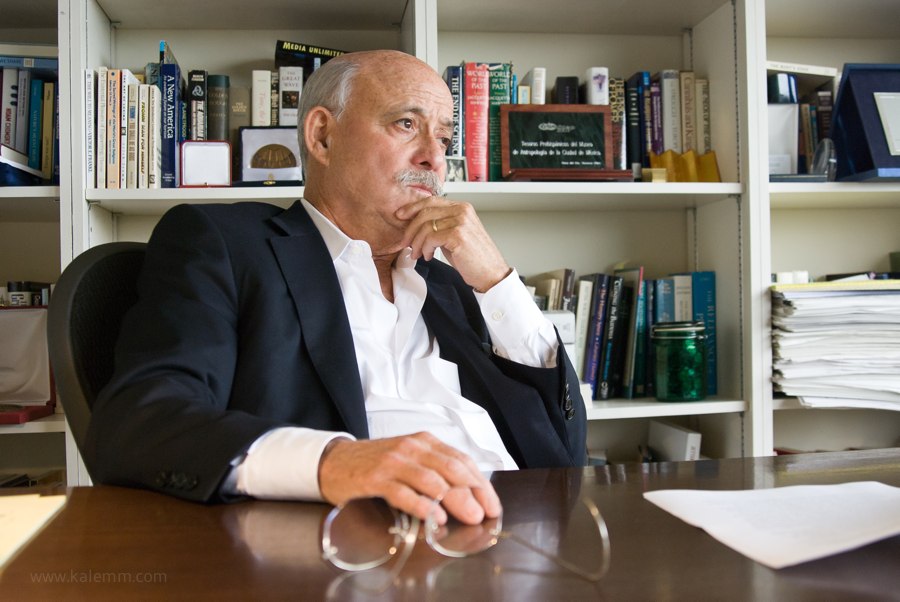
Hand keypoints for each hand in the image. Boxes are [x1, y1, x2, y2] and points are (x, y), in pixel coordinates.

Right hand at [317, 432, 501, 524]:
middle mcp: (412, 448)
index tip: (492, 504)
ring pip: (432, 480)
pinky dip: (423, 506)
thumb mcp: (410, 460)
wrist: (334, 461)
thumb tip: (468, 495)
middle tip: (485, 514)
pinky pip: (404, 492)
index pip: (461, 461)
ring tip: (468, 516)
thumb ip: (435, 470)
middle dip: (473, 493)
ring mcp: (394, 462)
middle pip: (451, 469)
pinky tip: (435, 518)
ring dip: (454, 500)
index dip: (480, 483)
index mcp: (424, 442)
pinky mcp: (376, 478)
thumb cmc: (376, 464)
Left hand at [396, 197, 510, 291]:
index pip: (431, 201)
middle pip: (425, 213)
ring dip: (416, 243)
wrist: (490, 273)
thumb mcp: (455, 235)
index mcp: (462, 207)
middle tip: (405, 244)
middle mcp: (462, 211)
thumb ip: (440, 225)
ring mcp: (461, 222)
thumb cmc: (473, 258)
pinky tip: (428, 256)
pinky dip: (425, 249)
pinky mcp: (458, 235)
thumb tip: (415, 225)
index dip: (412, 207)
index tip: (400, 216)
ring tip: (418, 254)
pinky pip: (430, 238)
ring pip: (425, 226)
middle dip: (410, 230)